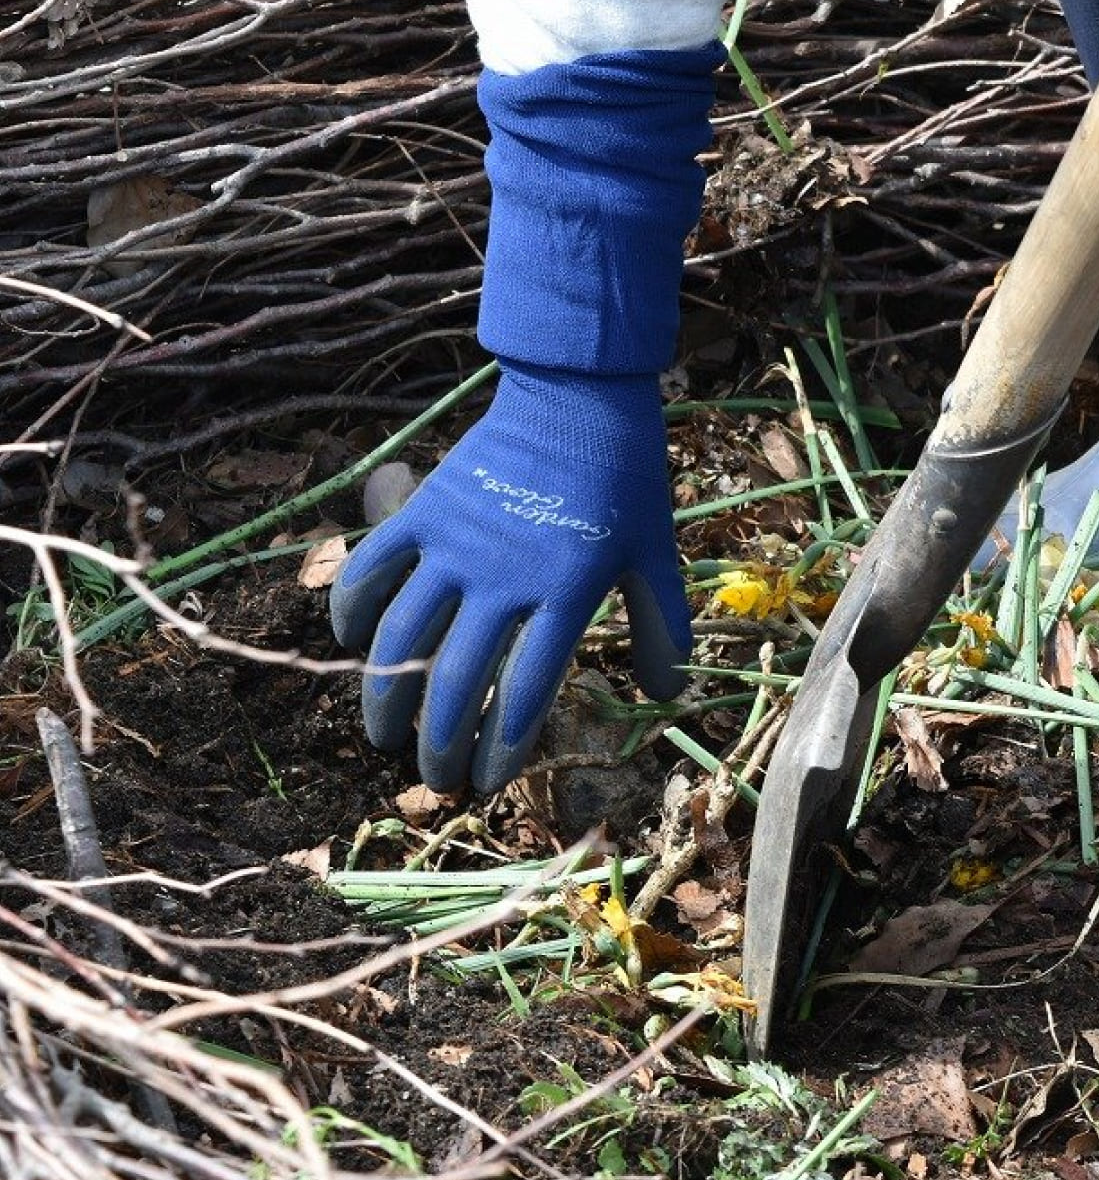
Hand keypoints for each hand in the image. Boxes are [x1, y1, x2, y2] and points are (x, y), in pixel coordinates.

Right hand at [331, 361, 689, 792]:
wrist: (576, 396)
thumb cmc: (623, 481)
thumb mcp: (655, 556)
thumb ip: (660, 627)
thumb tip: (669, 694)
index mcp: (565, 593)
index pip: (525, 691)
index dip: (503, 745)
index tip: (488, 782)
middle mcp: (503, 577)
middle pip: (456, 678)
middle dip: (440, 739)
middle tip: (435, 777)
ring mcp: (455, 544)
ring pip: (402, 636)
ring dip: (385, 693)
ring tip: (383, 734)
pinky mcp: (423, 511)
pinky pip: (372, 567)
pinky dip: (352, 606)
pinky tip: (348, 645)